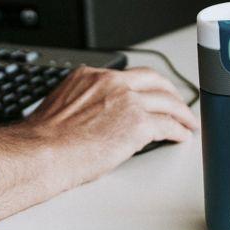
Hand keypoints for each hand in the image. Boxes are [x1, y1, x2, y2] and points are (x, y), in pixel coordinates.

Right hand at [19, 65, 198, 187]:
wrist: (41, 154)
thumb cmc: (45, 141)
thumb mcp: (64, 107)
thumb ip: (87, 103)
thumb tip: (100, 116)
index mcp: (91, 76)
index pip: (128, 76)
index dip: (146, 86)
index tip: (152, 93)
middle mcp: (112, 83)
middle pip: (155, 81)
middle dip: (170, 92)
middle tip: (178, 104)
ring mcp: (128, 101)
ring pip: (167, 101)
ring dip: (182, 113)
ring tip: (188, 122)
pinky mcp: (139, 123)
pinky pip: (168, 125)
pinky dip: (179, 131)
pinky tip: (182, 136)